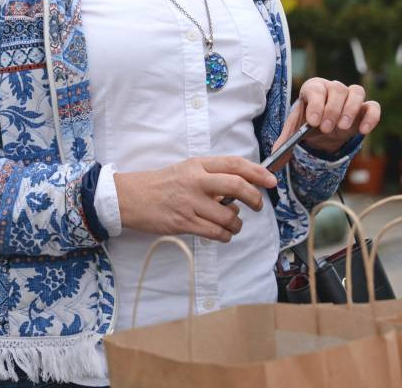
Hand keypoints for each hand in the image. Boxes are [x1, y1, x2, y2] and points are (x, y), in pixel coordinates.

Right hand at [113, 156, 277, 241]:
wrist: (130, 197)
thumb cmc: (161, 183)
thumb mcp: (187, 170)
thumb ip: (212, 175)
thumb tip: (241, 187)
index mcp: (198, 165)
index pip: (235, 164)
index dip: (257, 172)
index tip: (271, 181)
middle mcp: (196, 181)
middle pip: (237, 186)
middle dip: (254, 198)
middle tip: (258, 206)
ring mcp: (189, 202)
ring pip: (228, 215)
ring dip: (238, 223)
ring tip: (235, 224)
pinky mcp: (183, 222)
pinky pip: (215, 232)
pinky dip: (225, 236)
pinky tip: (223, 234)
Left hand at [271, 78, 380, 167]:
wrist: (324, 128)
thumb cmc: (309, 124)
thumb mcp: (296, 131)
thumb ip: (285, 141)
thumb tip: (274, 155)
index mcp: (314, 89)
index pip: (316, 88)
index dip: (316, 103)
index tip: (313, 122)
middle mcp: (333, 88)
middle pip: (337, 88)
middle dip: (332, 109)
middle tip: (326, 128)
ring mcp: (351, 97)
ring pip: (356, 91)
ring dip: (350, 109)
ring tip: (342, 128)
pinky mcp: (365, 108)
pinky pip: (373, 107)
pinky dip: (371, 117)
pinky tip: (363, 131)